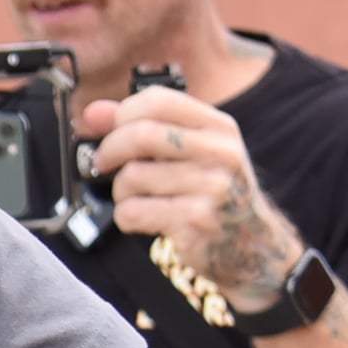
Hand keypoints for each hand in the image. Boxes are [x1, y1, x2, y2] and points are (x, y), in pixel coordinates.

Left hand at [84, 86, 306, 306]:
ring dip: (120, 191)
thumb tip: (92, 113)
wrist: (254, 245)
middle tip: (102, 164)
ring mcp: (212, 189)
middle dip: (109, 150)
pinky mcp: (196, 222)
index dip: (121, 114)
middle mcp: (220, 153)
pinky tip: (142, 219)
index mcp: (219, 127)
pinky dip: (125, 217)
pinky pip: (133, 212)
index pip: (158, 101)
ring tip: (135, 198)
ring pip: (132, 176)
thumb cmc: (213, 193)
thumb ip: (143, 127)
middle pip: (141, 135)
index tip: (109, 132)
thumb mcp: (192, 152)